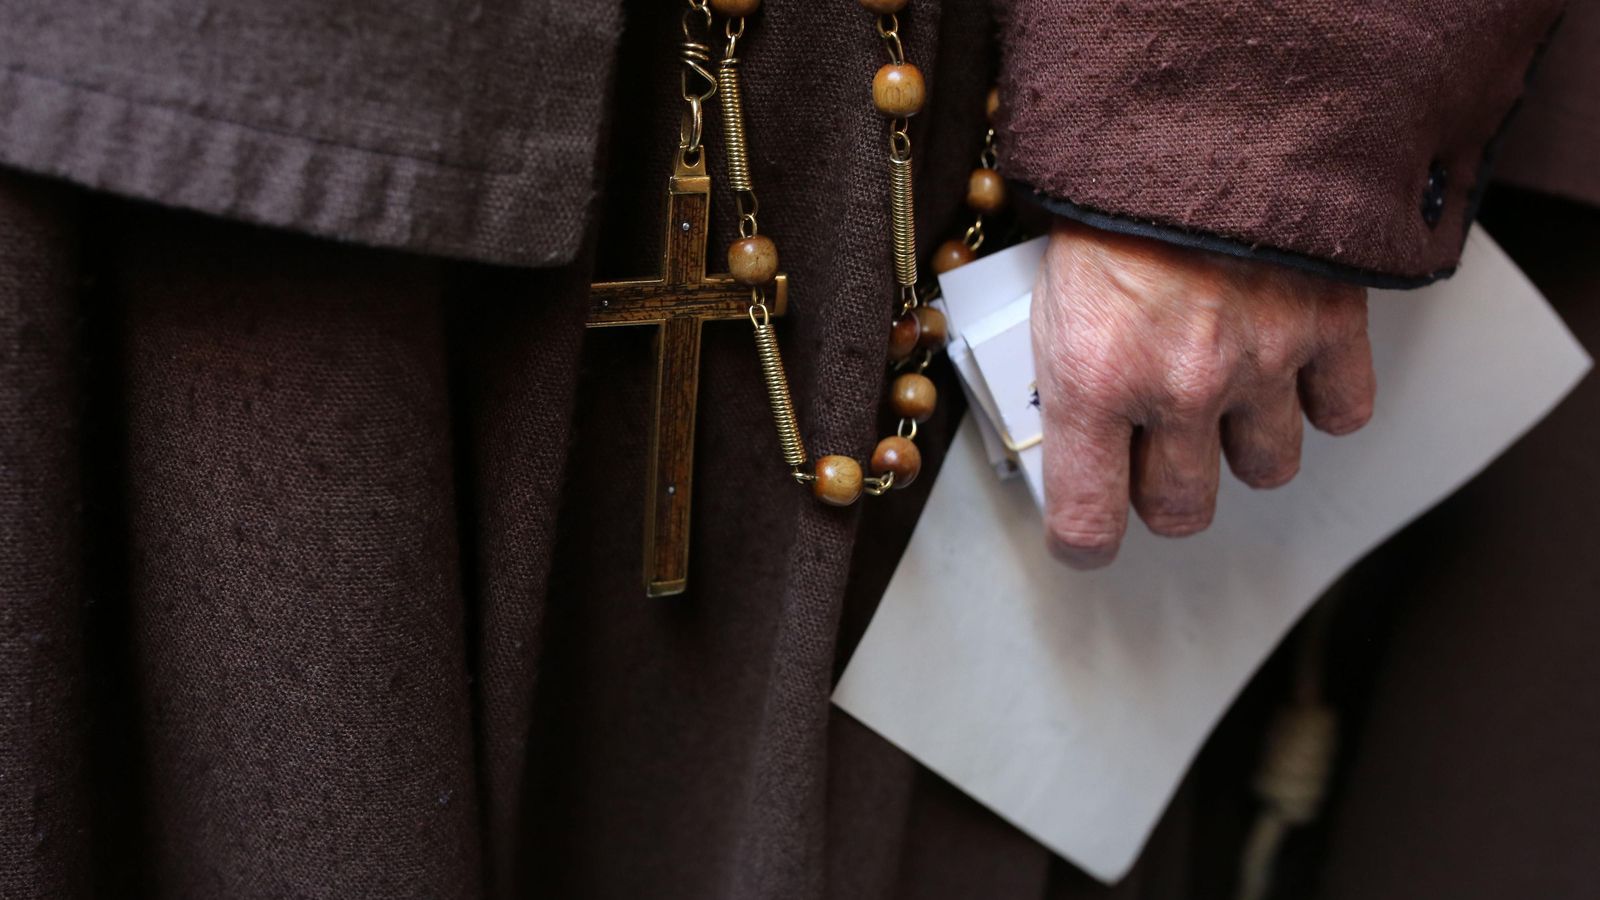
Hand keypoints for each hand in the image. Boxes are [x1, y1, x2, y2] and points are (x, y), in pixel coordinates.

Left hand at [1032, 220, 1375, 568]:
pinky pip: (1342, 414)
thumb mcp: (1045, 292)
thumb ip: (1057, 372)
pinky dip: (1321, 404)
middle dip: (1160, 492)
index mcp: (1094, 378)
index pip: (1088, 521)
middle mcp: (1179, 385)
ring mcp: (1260, 361)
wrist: (1192, 113)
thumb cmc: (1109, 197)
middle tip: (1150, 455)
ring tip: (1220, 405)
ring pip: (1263, 469)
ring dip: (1239, 449)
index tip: (1084, 533)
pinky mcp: (1326, 326)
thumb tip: (1056, 431)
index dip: (1082, 540)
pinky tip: (1289, 377)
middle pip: (1181, 509)